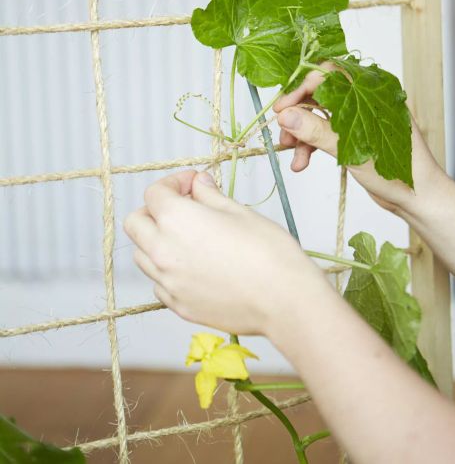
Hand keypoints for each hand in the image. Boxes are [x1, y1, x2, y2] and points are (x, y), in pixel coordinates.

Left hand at [124, 170, 322, 335]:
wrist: (283, 299)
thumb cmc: (267, 251)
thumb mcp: (238, 211)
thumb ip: (210, 195)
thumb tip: (199, 183)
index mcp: (176, 220)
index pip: (154, 193)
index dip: (174, 182)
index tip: (193, 183)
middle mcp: (163, 251)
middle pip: (135, 223)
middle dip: (154, 210)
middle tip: (183, 208)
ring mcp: (168, 282)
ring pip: (142, 255)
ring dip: (156, 240)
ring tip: (188, 239)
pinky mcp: (178, 305)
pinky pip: (159, 283)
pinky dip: (168, 270)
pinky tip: (195, 266)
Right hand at [273, 66, 443, 218]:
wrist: (418, 197)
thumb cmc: (400, 171)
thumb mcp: (353, 149)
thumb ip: (318, 131)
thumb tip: (286, 116)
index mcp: (372, 91)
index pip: (329, 76)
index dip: (301, 89)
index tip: (282, 109)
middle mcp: (365, 99)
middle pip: (320, 95)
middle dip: (298, 115)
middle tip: (282, 132)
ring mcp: (358, 117)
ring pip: (319, 115)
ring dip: (301, 133)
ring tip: (292, 153)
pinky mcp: (353, 134)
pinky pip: (324, 132)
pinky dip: (310, 145)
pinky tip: (301, 162)